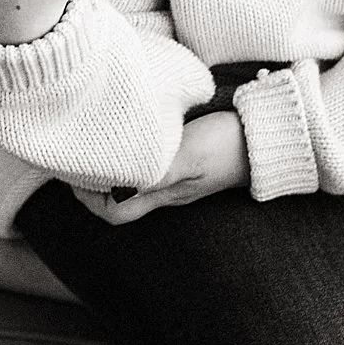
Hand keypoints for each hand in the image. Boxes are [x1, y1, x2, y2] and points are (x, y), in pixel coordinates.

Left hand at [73, 111, 247, 224]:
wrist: (269, 133)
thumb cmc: (229, 144)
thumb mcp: (189, 155)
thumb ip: (155, 170)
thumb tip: (116, 181)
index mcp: (166, 193)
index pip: (115, 212)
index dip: (88, 198)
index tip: (73, 171)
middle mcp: (169, 189)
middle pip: (120, 200)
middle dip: (93, 182)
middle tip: (78, 154)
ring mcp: (180, 175)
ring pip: (133, 181)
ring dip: (112, 166)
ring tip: (96, 141)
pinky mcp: (189, 157)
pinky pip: (150, 164)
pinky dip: (132, 152)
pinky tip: (129, 131)